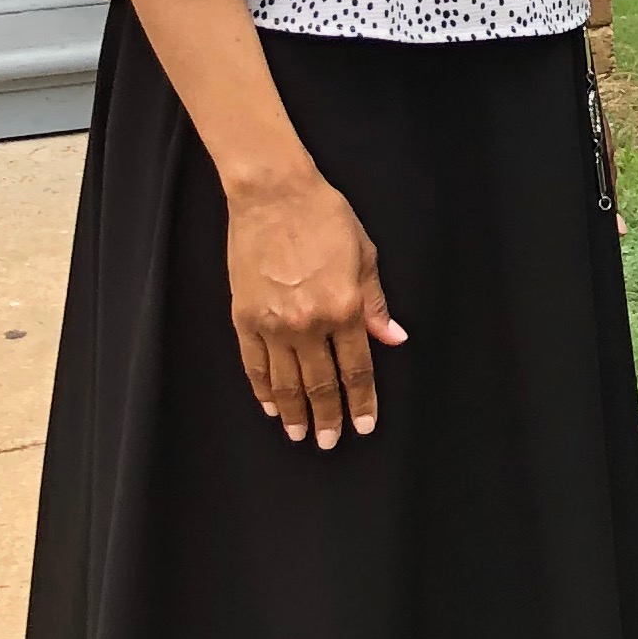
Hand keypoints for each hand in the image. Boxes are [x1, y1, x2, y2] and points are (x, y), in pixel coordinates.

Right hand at [223, 163, 403, 448]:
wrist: (274, 195)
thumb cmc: (325, 218)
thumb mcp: (365, 256)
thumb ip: (376, 303)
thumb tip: (393, 338)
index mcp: (345, 308)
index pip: (356, 368)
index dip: (361, 401)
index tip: (363, 425)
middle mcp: (309, 323)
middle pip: (320, 383)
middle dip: (328, 416)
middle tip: (330, 442)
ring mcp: (273, 323)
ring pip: (285, 381)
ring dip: (295, 412)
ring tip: (300, 434)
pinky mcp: (244, 317)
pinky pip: (254, 364)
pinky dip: (263, 389)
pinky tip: (270, 406)